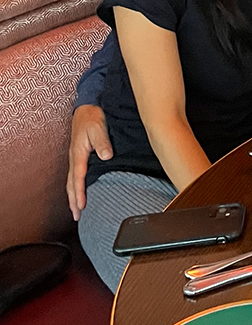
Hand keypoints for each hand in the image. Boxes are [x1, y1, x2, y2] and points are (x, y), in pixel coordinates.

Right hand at [67, 105, 111, 220]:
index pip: (78, 178)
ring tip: (77, 211)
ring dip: (73, 197)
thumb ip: (102, 142)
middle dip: (73, 201)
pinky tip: (80, 193)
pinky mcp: (80, 156)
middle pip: (71, 184)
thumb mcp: (98, 128)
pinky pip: (76, 175)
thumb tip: (106, 156)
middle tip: (77, 217)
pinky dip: (76, 187)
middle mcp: (75, 158)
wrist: (88, 108)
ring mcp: (76, 157)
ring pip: (72, 181)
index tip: (81, 207)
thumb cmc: (93, 117)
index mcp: (78, 153)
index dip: (79, 194)